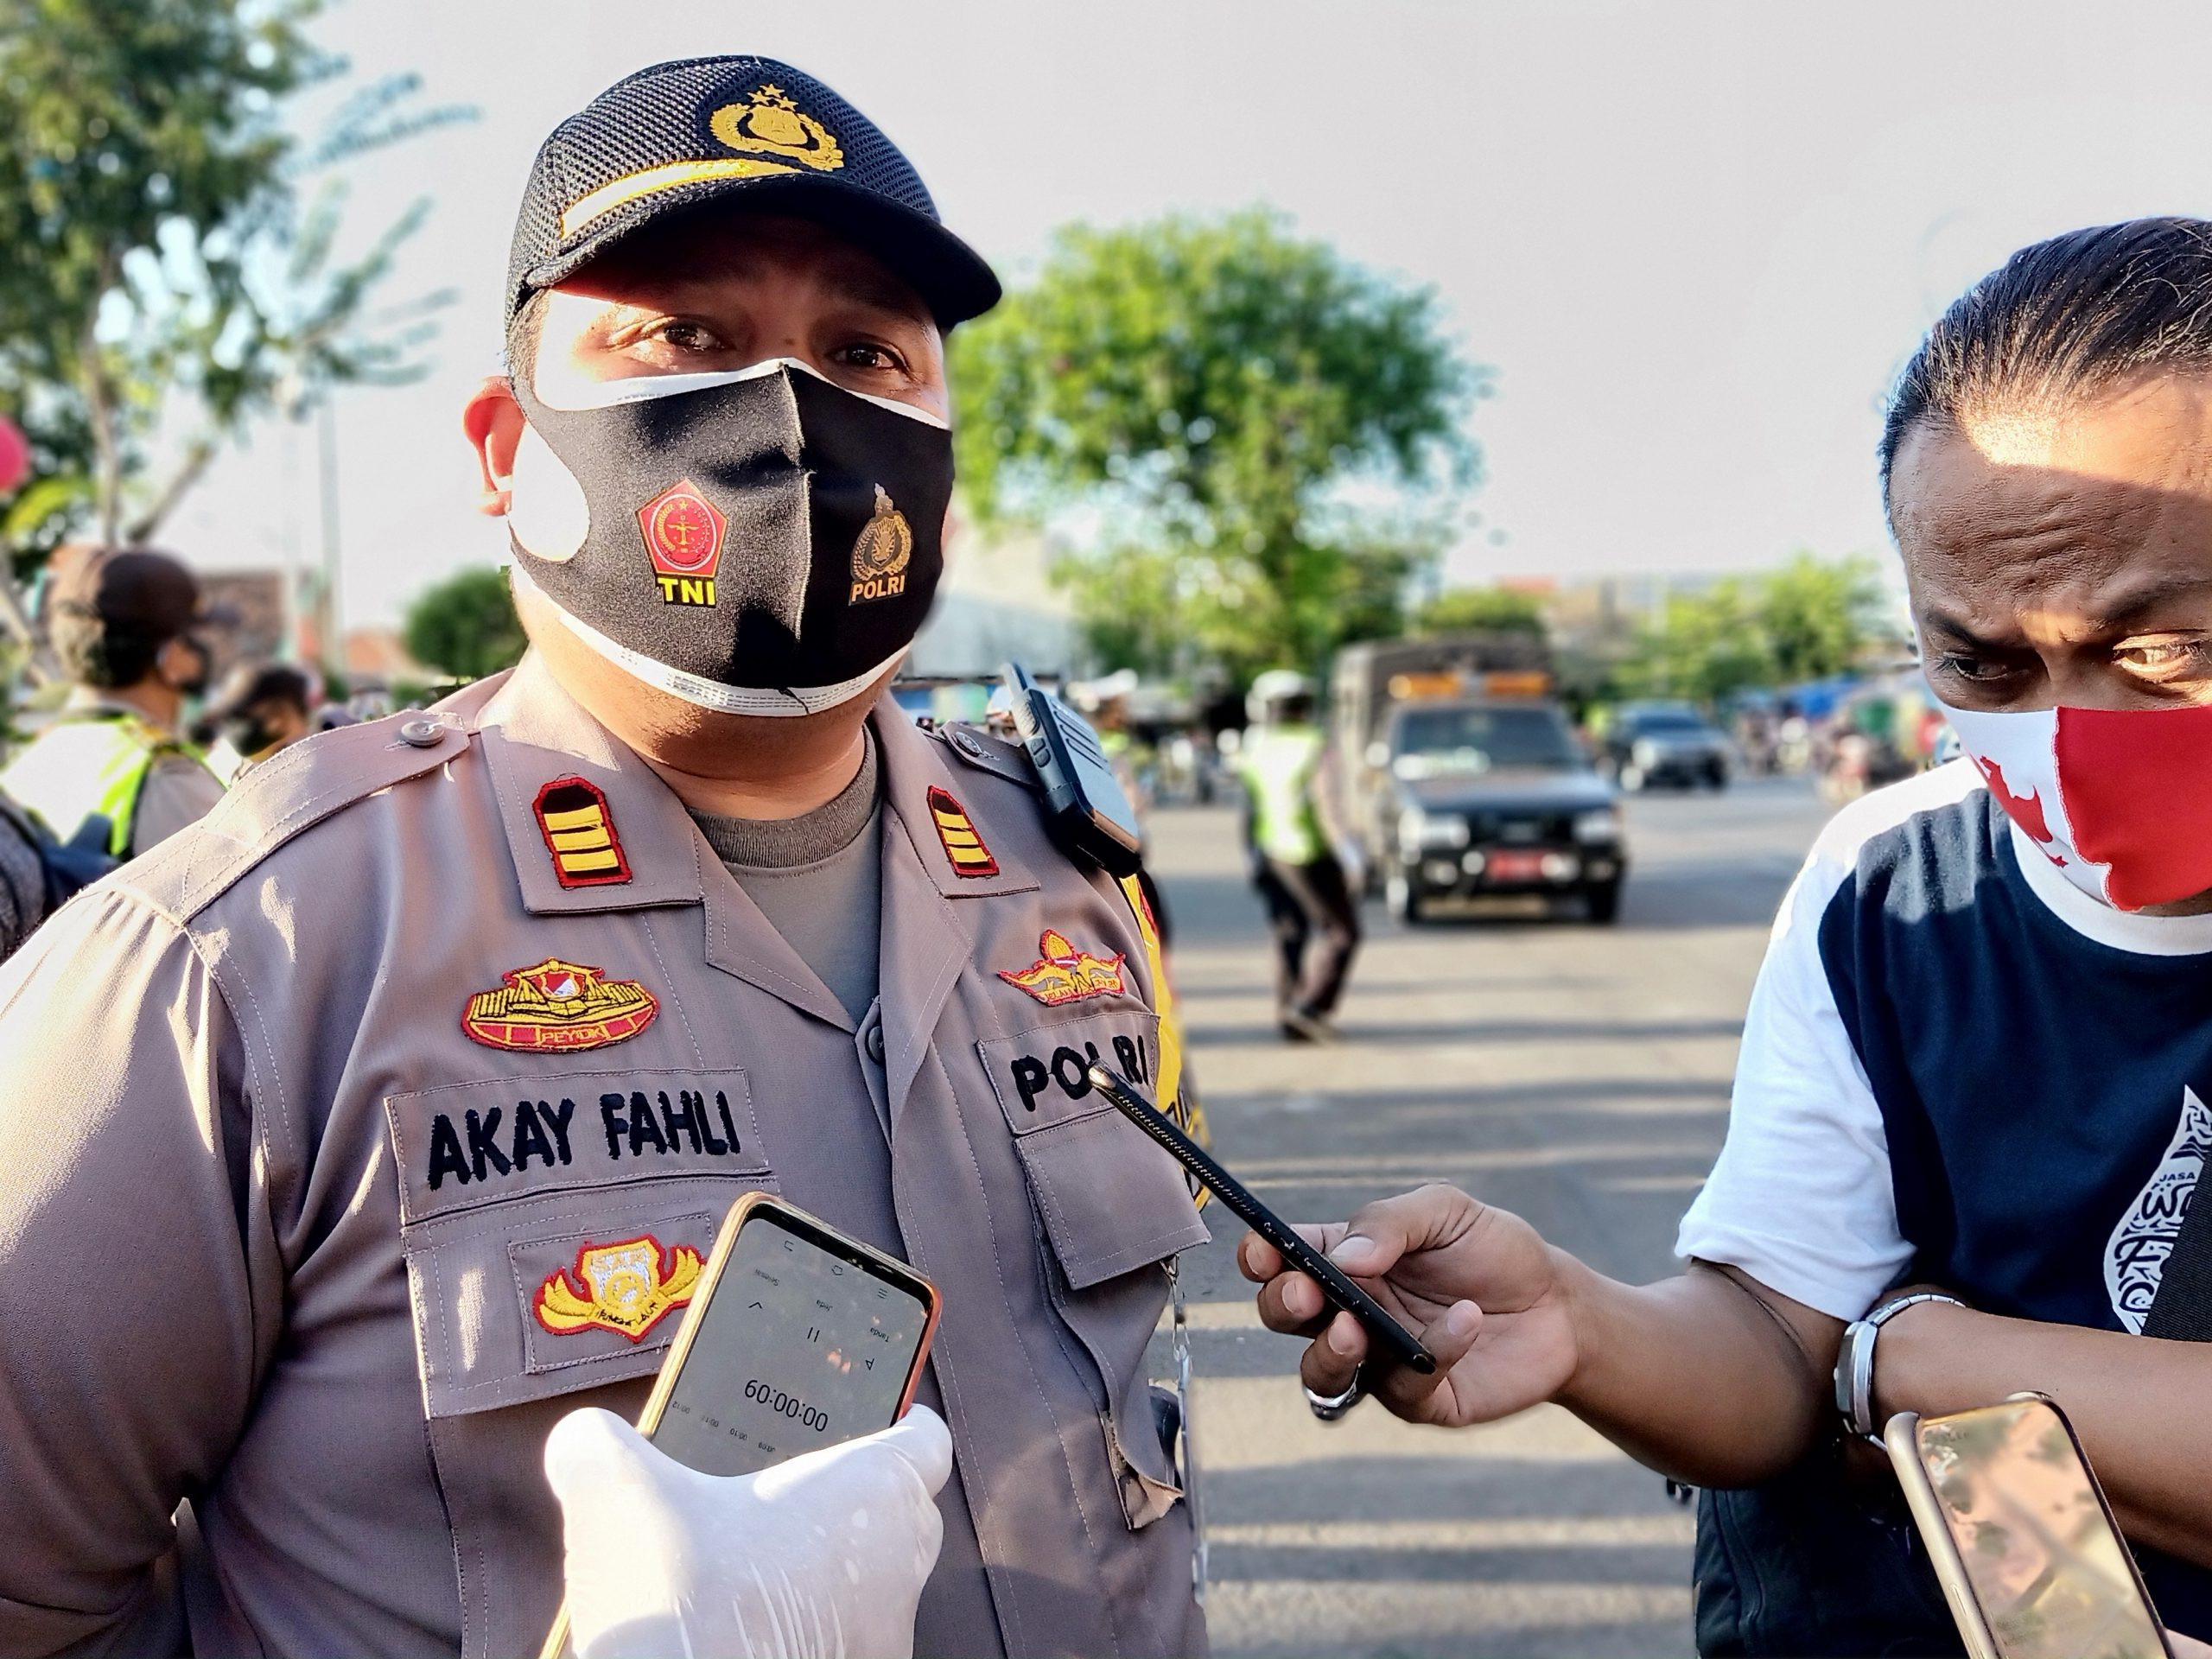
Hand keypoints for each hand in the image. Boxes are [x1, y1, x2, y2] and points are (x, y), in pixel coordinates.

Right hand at [544, 1405, 952, 1658]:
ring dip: (823, 1570)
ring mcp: (882, 1639)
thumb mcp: (614, 1492)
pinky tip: (740, 1623)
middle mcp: (899, 1568)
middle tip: (781, 1489)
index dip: (902, 1419)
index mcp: (875, 1493)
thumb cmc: (682, 1600)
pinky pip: (840, 1640)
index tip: (877, 1414)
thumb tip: (585, 1439)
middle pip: (899, 1514)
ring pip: (871, 1585)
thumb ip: (600, 1446)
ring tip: (747, 1562)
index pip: (925, 1441)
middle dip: (849, 1499)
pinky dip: (804, 1627)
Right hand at [1239, 1183, 1580, 1427]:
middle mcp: (1348, 1311)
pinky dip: (1430, 1353)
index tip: (1261, 1252)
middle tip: (1307, 1291)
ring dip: (1325, 1351)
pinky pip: (1400, 1388)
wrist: (1560, 1306)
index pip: (1282, 1258)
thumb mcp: (1446, 1211)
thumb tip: (1342, 1257)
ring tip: (1353, 1328)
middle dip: (1283, 1303)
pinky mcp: (1417, 1399)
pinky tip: (1464, 1321)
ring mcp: (1377, 1360)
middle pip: (1285, 1316)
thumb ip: (1391, 1222)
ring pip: (1319, 1372)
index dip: (1260, 1257)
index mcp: (1345, 1259)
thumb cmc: (1495, 1251)